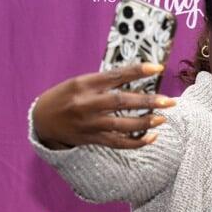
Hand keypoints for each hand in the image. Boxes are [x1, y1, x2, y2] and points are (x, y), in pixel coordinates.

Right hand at [32, 63, 174, 149]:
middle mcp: (87, 104)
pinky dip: (136, 142)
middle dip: (148, 101)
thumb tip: (136, 76)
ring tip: (163, 118)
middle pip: (122, 101)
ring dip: (146, 123)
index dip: (138, 71)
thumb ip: (104, 81)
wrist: (42, 121)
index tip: (157, 68)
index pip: (116, 75)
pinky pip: (118, 143)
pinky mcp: (92, 139)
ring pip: (122, 125)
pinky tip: (151, 137)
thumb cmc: (65, 97)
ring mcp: (90, 123)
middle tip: (169, 101)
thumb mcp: (79, 82)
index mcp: (85, 84)